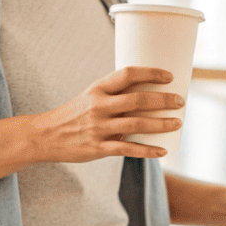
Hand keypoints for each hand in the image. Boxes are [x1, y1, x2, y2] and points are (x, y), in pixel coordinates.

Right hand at [27, 67, 182, 163]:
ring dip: (161, 124)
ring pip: (136, 124)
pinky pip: (128, 149)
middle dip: (163, 100)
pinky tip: (162, 151)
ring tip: (178, 123)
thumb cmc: (74, 114)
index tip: (169, 76)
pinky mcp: (98, 148)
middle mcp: (99, 106)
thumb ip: (115, 95)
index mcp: (97, 89)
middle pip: (137, 99)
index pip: (128, 74)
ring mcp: (99, 128)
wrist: (45, 136)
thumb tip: (149, 94)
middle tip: (180, 101)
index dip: (151, 73)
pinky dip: (147, 151)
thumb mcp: (90, 97)